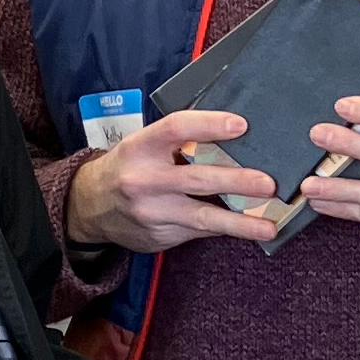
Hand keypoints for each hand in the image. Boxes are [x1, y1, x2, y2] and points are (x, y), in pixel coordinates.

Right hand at [64, 109, 279, 251]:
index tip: (241, 125)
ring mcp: (153, 211)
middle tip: (268, 183)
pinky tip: (251, 229)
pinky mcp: (161, 234)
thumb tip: (234, 135)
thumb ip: (178, 141)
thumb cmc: (129, 166)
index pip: (178, 128)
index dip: (210, 124)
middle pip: (197, 178)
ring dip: (240, 222)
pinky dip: (227, 228)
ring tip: (268, 226)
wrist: (91, 206)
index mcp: (141, 146)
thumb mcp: (143, 145)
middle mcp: (145, 179)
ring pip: (203, 216)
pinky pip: (200, 231)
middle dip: (237, 182)